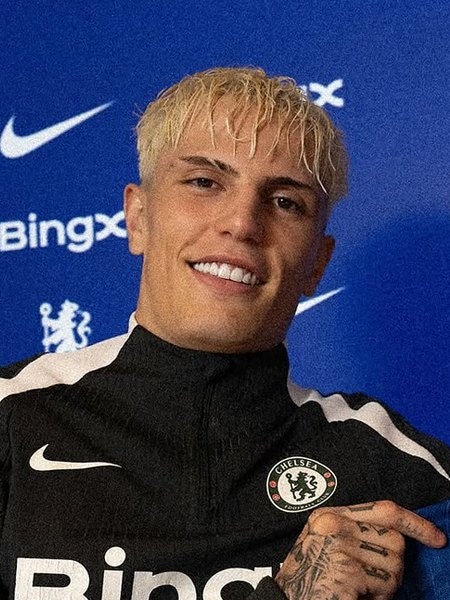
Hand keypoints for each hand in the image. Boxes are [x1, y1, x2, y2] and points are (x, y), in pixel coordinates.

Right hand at [275, 500, 445, 599]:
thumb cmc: (309, 581)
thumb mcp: (328, 546)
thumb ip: (357, 533)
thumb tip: (402, 537)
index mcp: (329, 514)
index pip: (385, 509)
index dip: (415, 523)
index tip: (436, 538)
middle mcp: (333, 523)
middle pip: (395, 541)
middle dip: (392, 567)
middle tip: (367, 583)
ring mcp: (339, 544)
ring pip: (394, 564)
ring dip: (385, 586)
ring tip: (358, 590)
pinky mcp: (347, 569)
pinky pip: (385, 586)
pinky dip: (378, 599)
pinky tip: (354, 597)